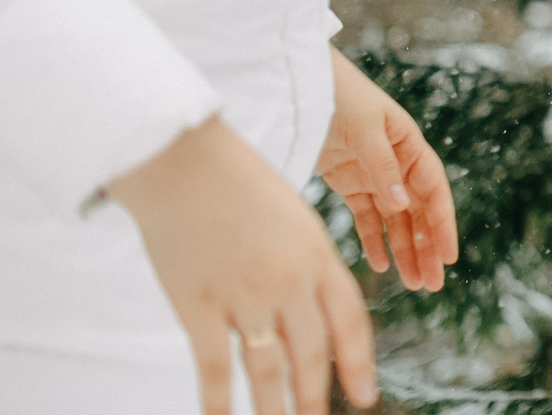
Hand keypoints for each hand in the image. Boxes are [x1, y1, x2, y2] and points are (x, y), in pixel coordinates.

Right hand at [105, 117, 376, 414]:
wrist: (185, 161)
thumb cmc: (241, 186)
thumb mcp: (295, 220)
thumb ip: (307, 266)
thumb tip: (313, 311)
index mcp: (318, 256)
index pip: (349, 321)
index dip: (358, 363)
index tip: (366, 396)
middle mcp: (289, 280)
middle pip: (311, 353)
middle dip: (316, 396)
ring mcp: (244, 295)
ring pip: (268, 368)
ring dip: (276, 408)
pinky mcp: (197, 305)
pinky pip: (214, 366)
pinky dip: (220, 402)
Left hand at [317, 47, 459, 293]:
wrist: (300, 82)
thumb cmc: (338, 93)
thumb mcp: (363, 126)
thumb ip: (382, 165)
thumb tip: (403, 203)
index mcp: (409, 144)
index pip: (433, 190)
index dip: (443, 224)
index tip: (449, 256)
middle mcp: (397, 162)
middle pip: (419, 211)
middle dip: (428, 248)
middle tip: (433, 284)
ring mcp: (374, 173)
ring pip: (396, 220)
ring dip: (405, 251)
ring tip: (413, 284)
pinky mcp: (349, 181)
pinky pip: (367, 218)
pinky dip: (375, 240)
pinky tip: (380, 265)